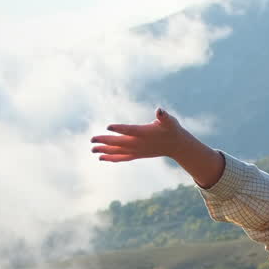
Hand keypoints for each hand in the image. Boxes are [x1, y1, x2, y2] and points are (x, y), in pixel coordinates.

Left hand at [91, 107, 225, 187]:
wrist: (177, 146)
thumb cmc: (172, 129)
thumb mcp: (170, 121)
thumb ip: (164, 116)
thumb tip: (160, 110)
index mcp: (145, 133)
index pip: (130, 130)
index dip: (119, 128)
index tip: (107, 127)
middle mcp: (139, 143)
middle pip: (119, 142)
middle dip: (105, 141)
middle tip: (91, 139)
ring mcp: (137, 150)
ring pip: (118, 151)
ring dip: (105, 150)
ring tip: (92, 150)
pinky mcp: (137, 154)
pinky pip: (122, 157)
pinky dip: (112, 158)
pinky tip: (102, 157)